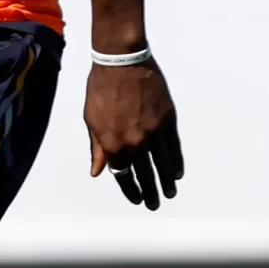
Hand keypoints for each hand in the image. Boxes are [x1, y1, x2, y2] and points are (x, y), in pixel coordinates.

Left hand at [86, 58, 181, 209]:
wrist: (121, 62)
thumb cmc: (101, 90)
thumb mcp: (91, 120)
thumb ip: (98, 148)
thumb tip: (98, 171)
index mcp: (112, 143)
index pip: (122, 174)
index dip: (130, 188)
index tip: (137, 199)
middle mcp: (134, 142)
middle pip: (144, 173)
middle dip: (150, 191)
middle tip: (155, 204)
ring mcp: (153, 132)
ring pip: (162, 163)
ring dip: (166, 181)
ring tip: (170, 193)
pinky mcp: (167, 120)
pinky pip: (174, 147)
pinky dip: (176, 161)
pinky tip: (177, 172)